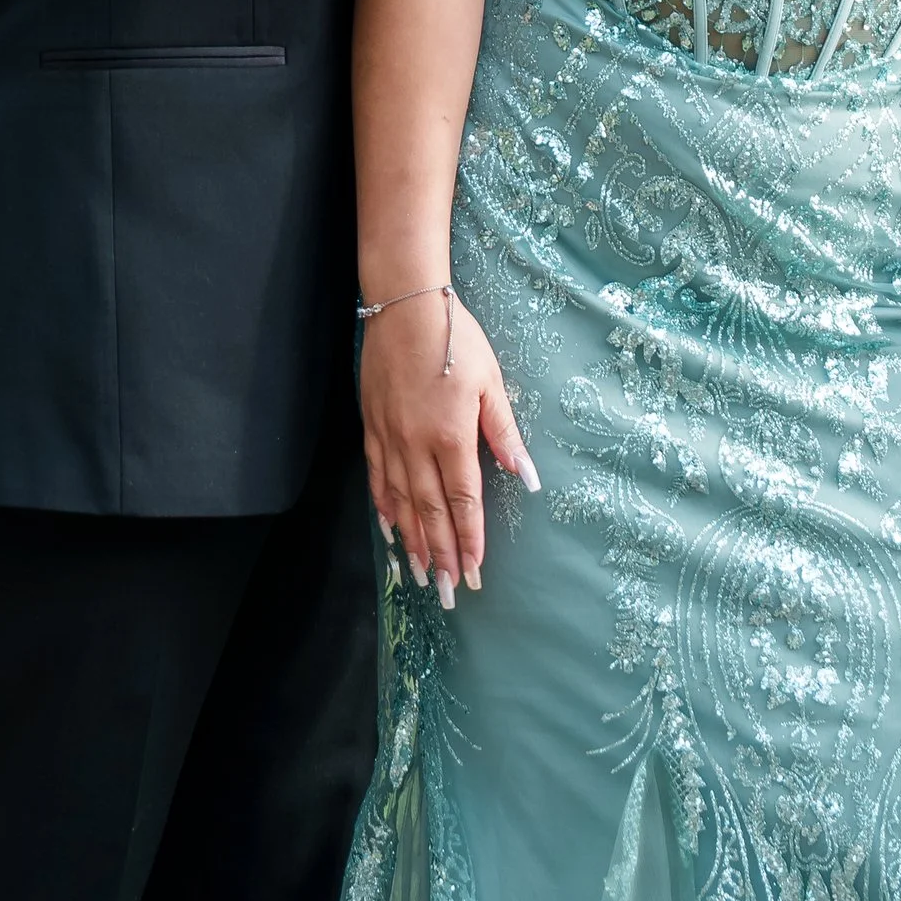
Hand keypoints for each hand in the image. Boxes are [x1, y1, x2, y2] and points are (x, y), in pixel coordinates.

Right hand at [361, 289, 536, 600]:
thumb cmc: (456, 340)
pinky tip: (389, 528)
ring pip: (401, 503)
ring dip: (411, 541)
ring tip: (418, 575)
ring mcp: (390, 439)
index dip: (469, 540)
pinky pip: (376, 477)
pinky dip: (383, 507)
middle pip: (430, 512)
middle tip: (447, 592)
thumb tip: (528, 477)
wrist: (405, 308)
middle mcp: (417, 446)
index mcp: (452, 437)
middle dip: (441, 555)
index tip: (474, 572)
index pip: (463, 502)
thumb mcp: (491, 383)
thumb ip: (505, 434)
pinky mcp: (373, 427)